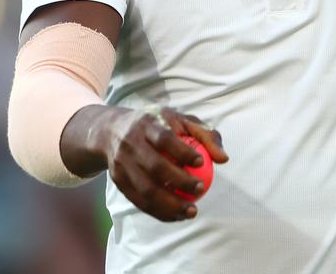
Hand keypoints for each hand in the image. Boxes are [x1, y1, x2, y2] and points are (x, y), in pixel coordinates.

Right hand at [84, 105, 229, 221]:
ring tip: (191, 211)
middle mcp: (130, 143)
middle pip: (154, 166)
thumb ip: (205, 135)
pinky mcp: (118, 181)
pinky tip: (177, 216)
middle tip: (200, 190)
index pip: (164, 138)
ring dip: (170, 205)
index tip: (201, 162)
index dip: (182, 151)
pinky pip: (139, 201)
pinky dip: (158, 212)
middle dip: (179, 181)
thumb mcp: (180, 120)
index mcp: (146, 123)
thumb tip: (223, 159)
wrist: (112, 131)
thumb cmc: (158, 125)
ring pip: (145, 189)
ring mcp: (121, 164)